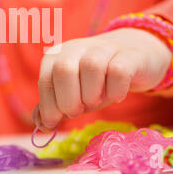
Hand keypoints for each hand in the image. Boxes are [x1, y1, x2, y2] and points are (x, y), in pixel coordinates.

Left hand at [33, 28, 172, 130]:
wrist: (132, 56)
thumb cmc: (96, 80)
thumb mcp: (72, 93)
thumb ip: (54, 107)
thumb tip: (41, 126)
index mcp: (57, 56)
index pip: (45, 80)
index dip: (48, 106)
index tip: (55, 121)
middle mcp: (77, 48)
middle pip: (64, 69)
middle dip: (68, 100)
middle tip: (78, 111)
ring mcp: (103, 48)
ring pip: (91, 67)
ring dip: (91, 94)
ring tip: (95, 101)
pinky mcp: (128, 55)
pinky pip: (118, 71)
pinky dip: (116, 90)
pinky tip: (116, 97)